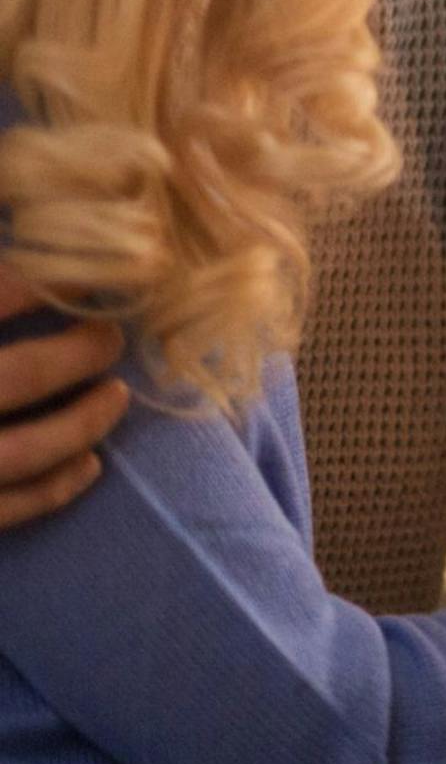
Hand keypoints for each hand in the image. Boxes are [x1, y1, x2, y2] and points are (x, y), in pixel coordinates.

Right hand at [0, 269, 125, 528]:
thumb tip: (40, 255)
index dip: (39, 284)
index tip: (90, 271)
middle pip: (19, 376)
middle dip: (79, 353)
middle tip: (112, 336)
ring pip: (23, 451)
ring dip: (82, 423)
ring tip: (116, 396)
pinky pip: (9, 509)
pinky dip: (55, 489)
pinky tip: (92, 464)